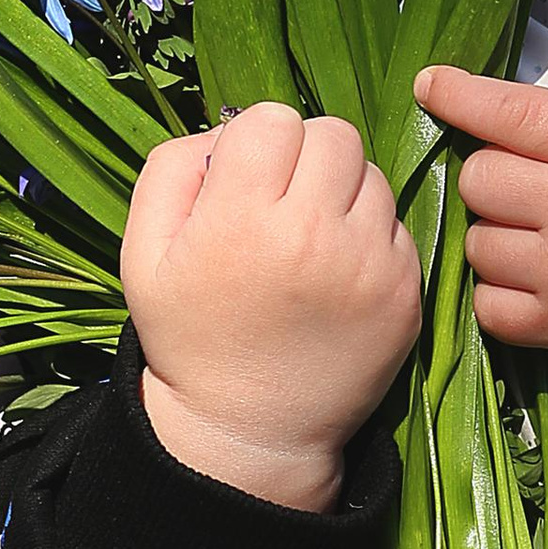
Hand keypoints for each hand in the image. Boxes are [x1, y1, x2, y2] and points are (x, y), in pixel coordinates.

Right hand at [120, 106, 421, 509]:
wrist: (249, 430)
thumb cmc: (190, 334)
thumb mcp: (142, 251)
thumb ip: (174, 168)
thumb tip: (230, 131)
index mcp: (242, 219)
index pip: (274, 118)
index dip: (255, 142)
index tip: (244, 181)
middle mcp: (314, 235)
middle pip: (334, 133)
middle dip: (305, 155)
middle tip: (282, 200)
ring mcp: (369, 266)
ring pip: (372, 175)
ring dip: (342, 192)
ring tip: (310, 239)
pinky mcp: (405, 293)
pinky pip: (396, 226)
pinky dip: (368, 237)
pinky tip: (336, 275)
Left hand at [413, 66, 547, 452]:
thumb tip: (545, 121)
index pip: (511, 113)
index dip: (460, 95)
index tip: (429, 85)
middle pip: (478, 178)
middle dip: (491, 173)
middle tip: (525, 183)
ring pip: (477, 243)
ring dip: (495, 234)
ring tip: (534, 237)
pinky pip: (490, 307)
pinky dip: (498, 293)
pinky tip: (530, 283)